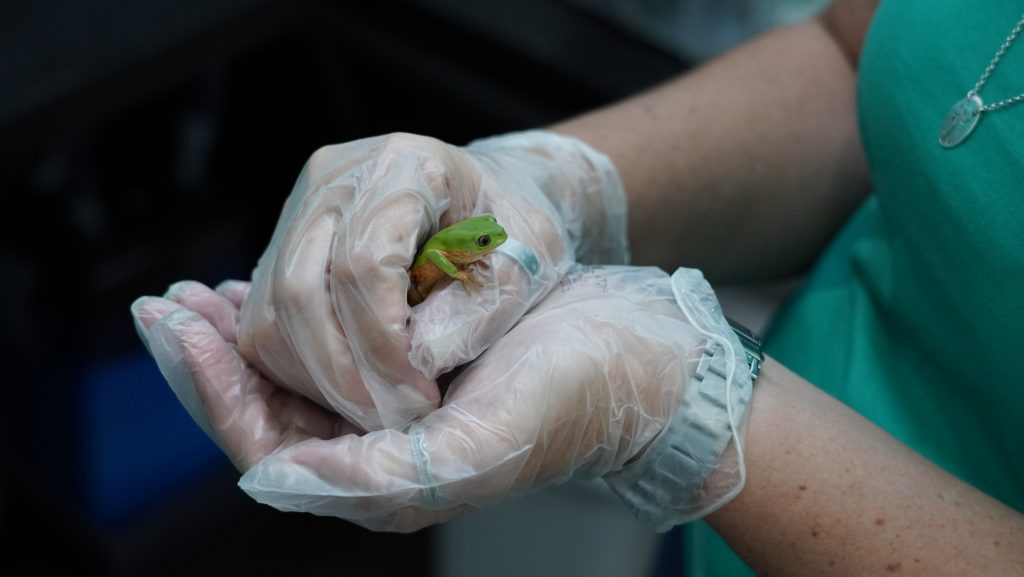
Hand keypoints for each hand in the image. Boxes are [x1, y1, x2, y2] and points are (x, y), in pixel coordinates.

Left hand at [133, 266, 751, 532]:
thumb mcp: (484, 441)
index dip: (213, 389)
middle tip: (165, 308)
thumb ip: (384, 474)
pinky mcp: (408, 378)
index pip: (267, 446)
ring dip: (236, 341)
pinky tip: (261, 292)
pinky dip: (285, 324)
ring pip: (286, 386)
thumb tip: (278, 474)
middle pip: (263, 417)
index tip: (179, 326)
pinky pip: (324, 357)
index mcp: (388, 487)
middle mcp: (379, 460)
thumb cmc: (577, 396)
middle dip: (206, 363)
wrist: (638, 361)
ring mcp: (391, 419)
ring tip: (196, 296)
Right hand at [238, 132, 627, 430]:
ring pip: (270, 310)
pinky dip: (298, 366)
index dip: (383, 344)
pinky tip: (346, 390)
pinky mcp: (285, 240)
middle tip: (389, 422)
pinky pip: (264, 317)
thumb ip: (475, 313)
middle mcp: (337, 176)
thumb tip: (414, 365)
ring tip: (372, 411)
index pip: (362, 265)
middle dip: (341, 373)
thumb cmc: (517, 231)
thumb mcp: (524, 269)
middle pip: (299, 289)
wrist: (494, 198)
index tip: (421, 396)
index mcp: (404, 165)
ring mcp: (302, 206)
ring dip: (313, 377)